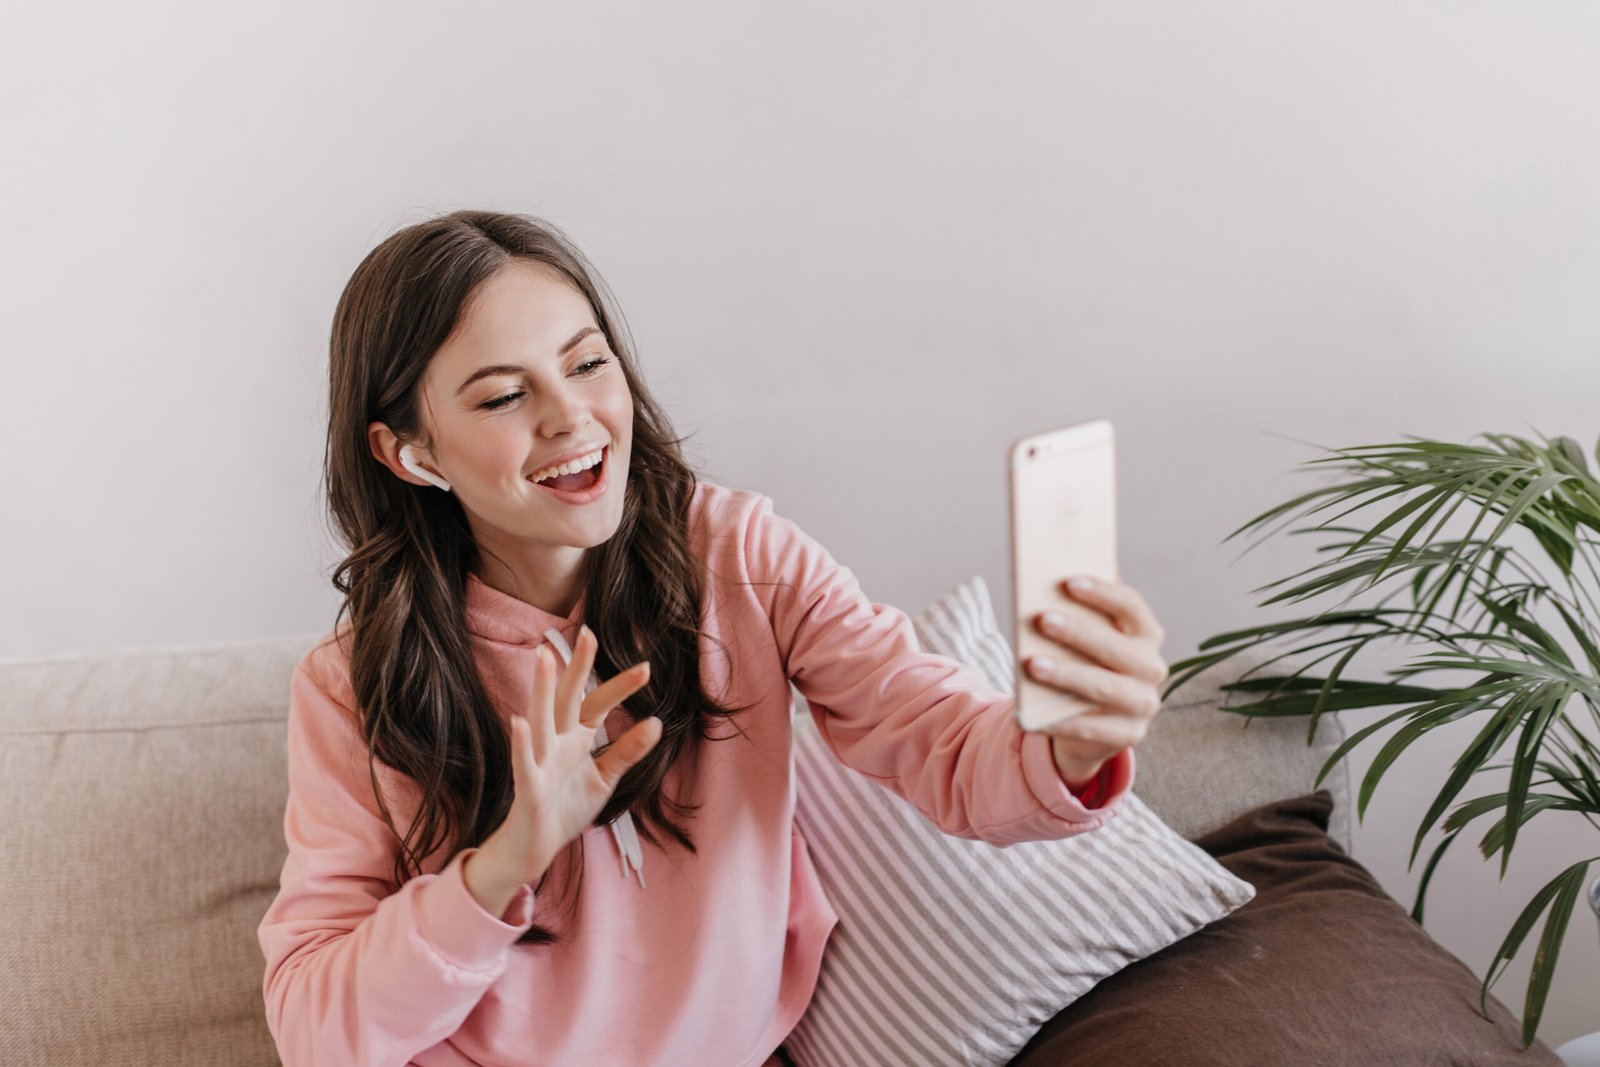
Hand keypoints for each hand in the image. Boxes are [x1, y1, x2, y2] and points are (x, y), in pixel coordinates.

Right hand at [479, 625, 661, 883]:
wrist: (533, 849)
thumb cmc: (564, 807)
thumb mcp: (603, 778)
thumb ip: (627, 752)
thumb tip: (656, 722)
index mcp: (575, 738)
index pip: (598, 704)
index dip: (620, 686)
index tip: (646, 667)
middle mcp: (555, 742)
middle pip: (567, 698)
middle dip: (577, 668)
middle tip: (588, 633)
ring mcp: (539, 761)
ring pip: (541, 719)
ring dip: (541, 689)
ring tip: (544, 657)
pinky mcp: (528, 788)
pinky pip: (525, 762)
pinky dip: (522, 743)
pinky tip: (519, 721)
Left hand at [1025, 576, 1167, 790]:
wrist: (1093, 718)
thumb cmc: (1083, 662)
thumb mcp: (1084, 637)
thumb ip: (1076, 613)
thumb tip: (1043, 588)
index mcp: (1146, 633)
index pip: (1131, 606)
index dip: (1103, 593)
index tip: (1068, 582)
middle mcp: (1152, 667)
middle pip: (1117, 647)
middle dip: (1078, 633)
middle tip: (1042, 620)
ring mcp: (1144, 703)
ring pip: (1105, 687)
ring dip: (1067, 675)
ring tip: (1031, 664)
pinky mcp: (1129, 734)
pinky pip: (1091, 728)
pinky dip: (1059, 721)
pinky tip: (1028, 712)